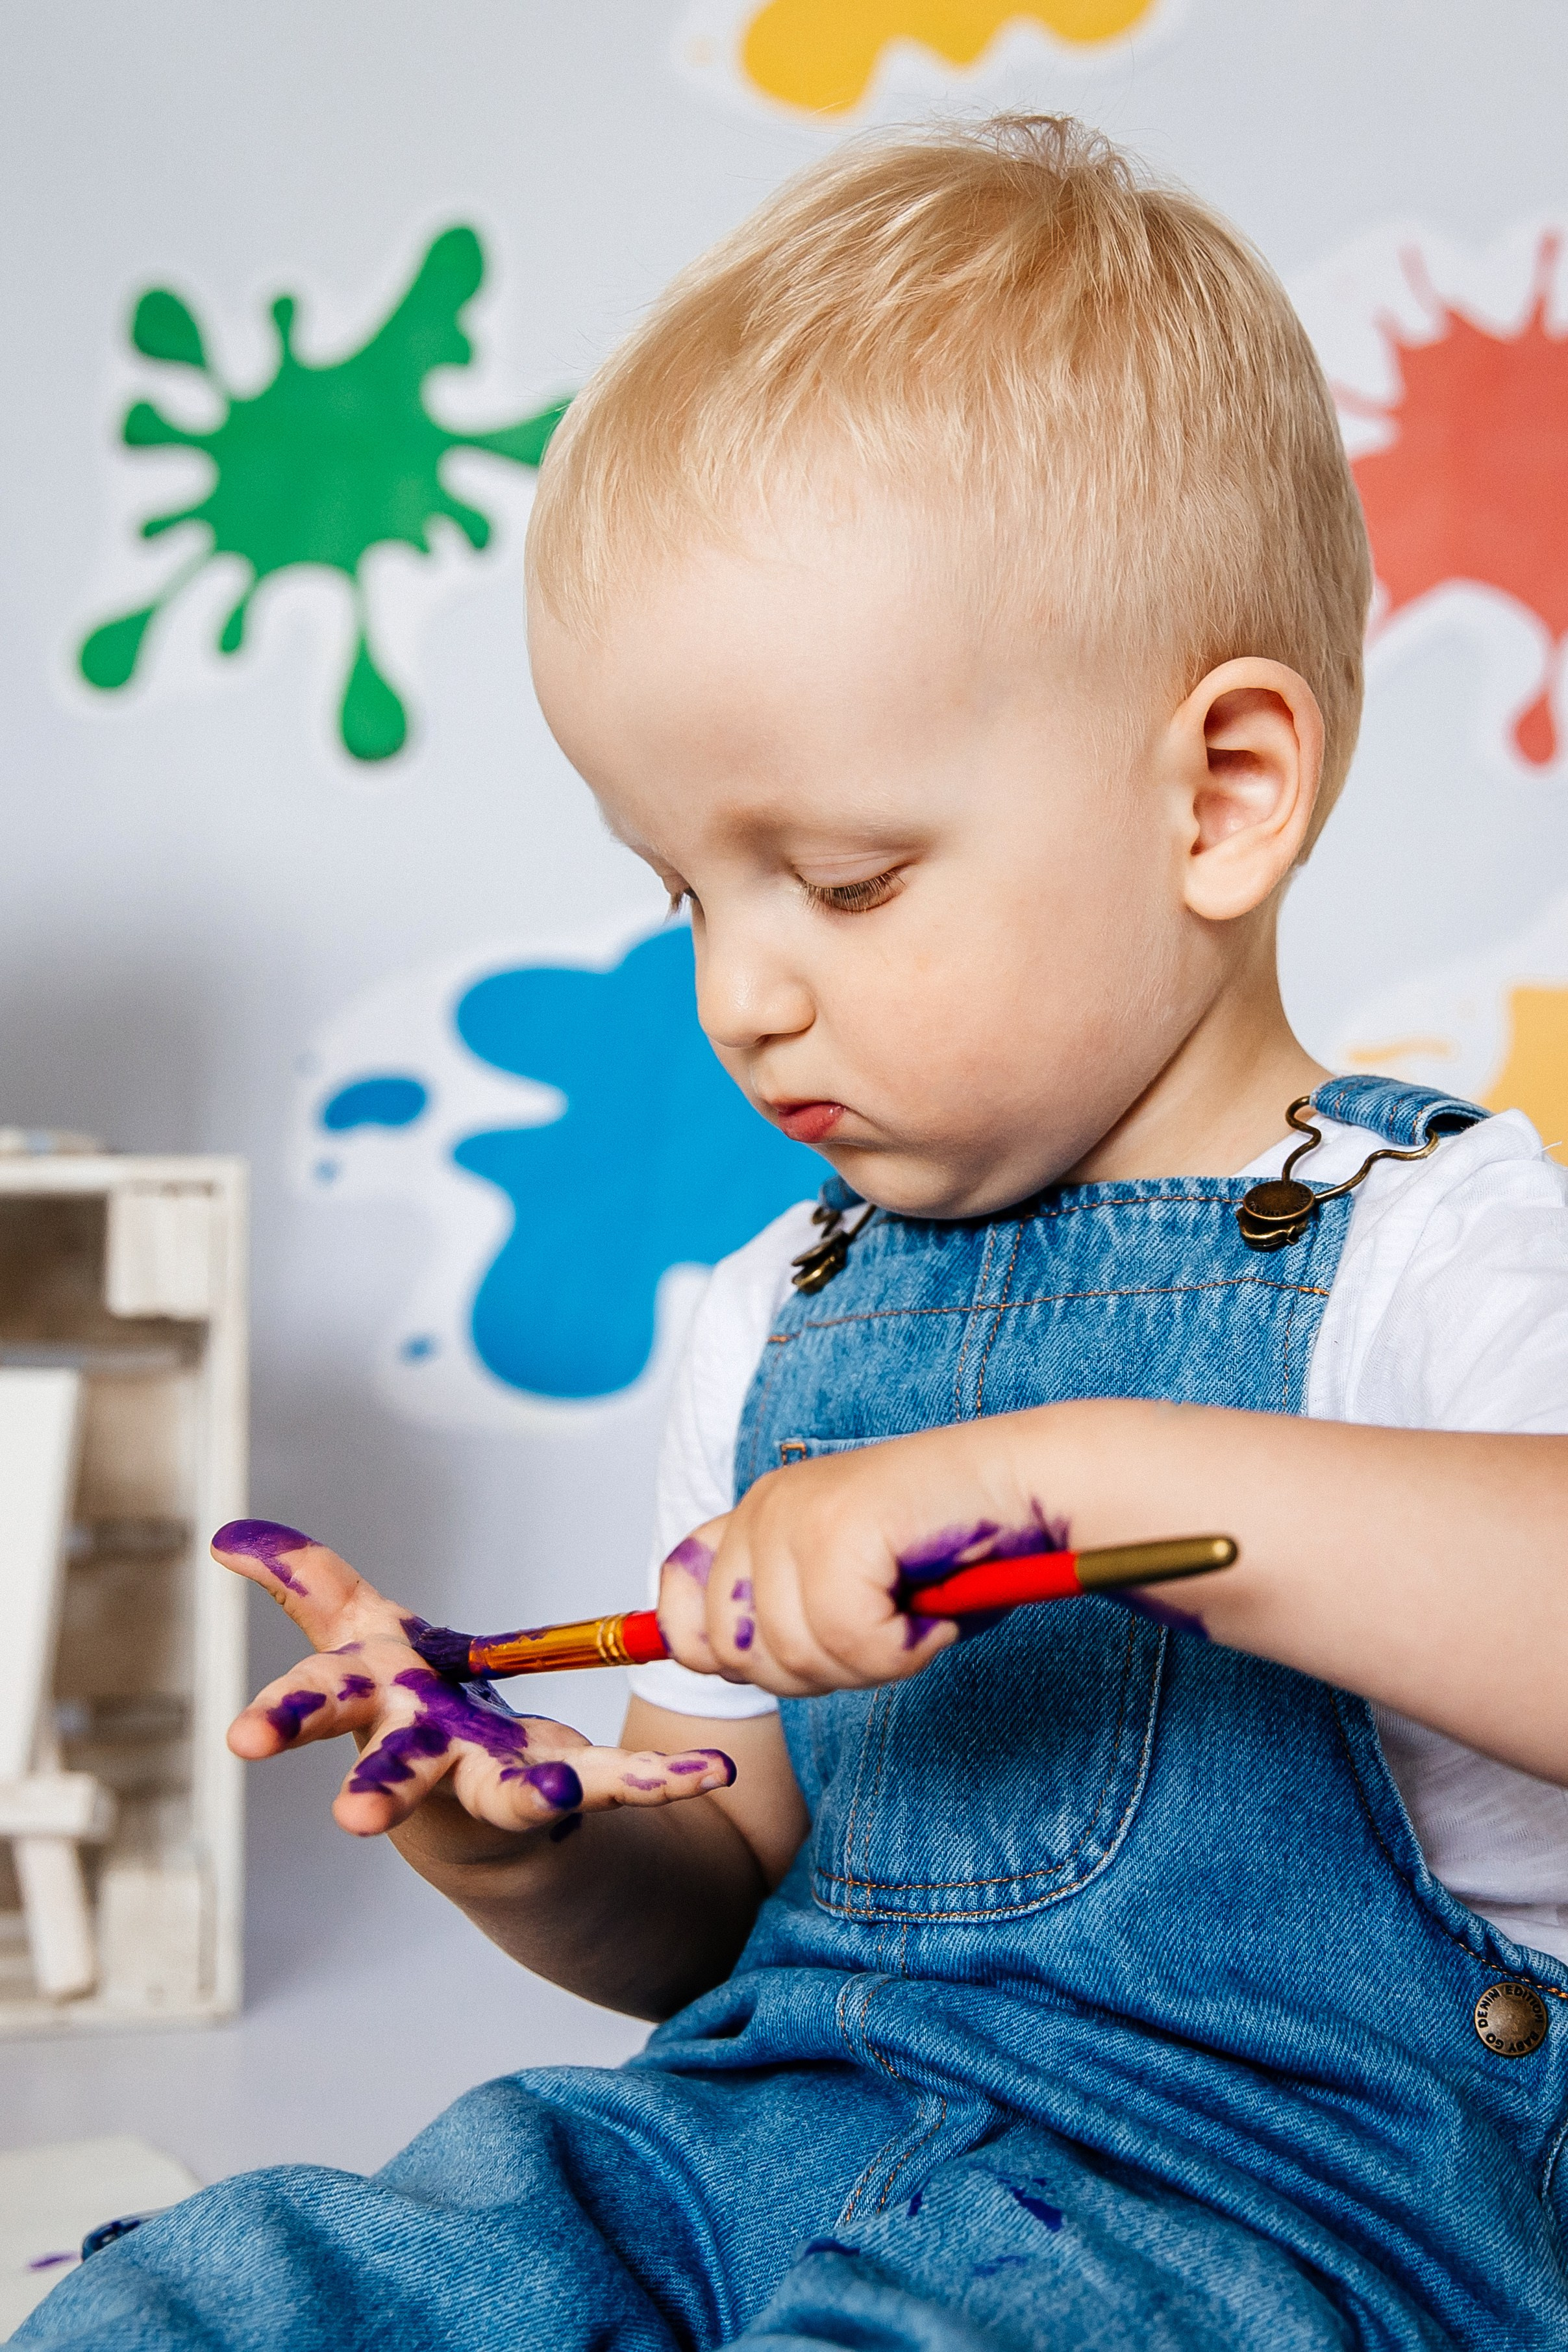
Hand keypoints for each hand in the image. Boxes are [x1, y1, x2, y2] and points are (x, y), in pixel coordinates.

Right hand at [213, 1519, 737, 1839]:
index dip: (282, 1718)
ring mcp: (497, 1785)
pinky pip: (619, 1785)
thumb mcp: (360, 1639)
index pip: (321, 1708)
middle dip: (375, 1792)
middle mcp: (430, 1760)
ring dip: (532, 1791)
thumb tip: (227, 1536)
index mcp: (378, 1712)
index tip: (243, 1741)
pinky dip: (664, 1777)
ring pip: (508, 1794)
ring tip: (556, 1789)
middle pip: (397, 1773)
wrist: (478, 1822)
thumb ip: (308, 1585)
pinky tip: (709, 1767)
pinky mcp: (566, 1794)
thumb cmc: (410, 1715)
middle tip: (352, 1822)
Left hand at [654, 1417, 1067, 1695]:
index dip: (730, 1660)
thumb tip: (719, 1662)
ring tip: (913, 1615)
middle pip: (739, 1656)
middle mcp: (763, 1509)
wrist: (1026, 1485)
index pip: (677, 1619)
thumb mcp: (842, 1587)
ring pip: (795, 1655)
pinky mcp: (842, 1526)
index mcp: (753, 1520)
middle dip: (816, 1672)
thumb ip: (778, 1615)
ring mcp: (797, 1514)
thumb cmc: (948, 1544)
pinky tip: (934, 1612)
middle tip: (882, 1634)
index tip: (805, 1653)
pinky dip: (902, 1649)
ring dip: (869, 1662)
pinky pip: (849, 1641)